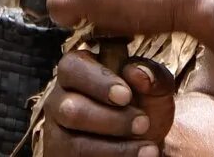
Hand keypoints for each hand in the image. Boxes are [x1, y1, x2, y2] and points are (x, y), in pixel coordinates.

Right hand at [42, 50, 178, 156]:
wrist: (140, 146)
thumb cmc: (141, 110)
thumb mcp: (155, 91)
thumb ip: (153, 76)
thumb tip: (137, 72)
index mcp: (77, 72)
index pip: (72, 66)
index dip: (98, 81)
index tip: (126, 95)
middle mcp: (60, 100)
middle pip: (70, 108)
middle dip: (112, 119)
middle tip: (143, 123)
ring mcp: (58, 132)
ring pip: (75, 141)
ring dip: (116, 146)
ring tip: (149, 147)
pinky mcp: (62, 156)